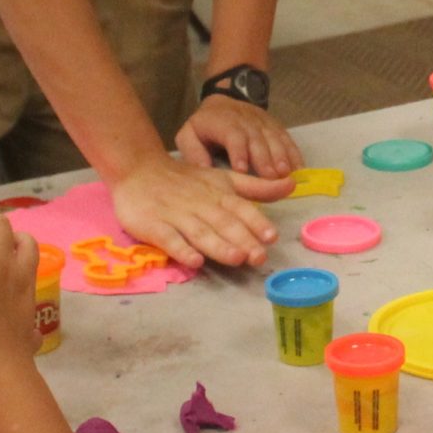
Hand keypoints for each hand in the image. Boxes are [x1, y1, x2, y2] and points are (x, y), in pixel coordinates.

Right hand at [112, 156, 291, 270]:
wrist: (139, 170)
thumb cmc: (187, 180)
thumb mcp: (224, 180)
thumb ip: (257, 187)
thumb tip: (293, 184)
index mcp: (219, 194)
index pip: (240, 209)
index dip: (256, 222)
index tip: (271, 236)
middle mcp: (201, 205)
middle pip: (223, 224)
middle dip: (243, 239)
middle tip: (259, 256)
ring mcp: (177, 216)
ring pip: (200, 232)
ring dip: (218, 246)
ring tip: (236, 258)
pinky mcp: (154, 226)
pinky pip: (169, 239)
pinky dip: (182, 250)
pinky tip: (194, 262)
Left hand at [176, 92, 302, 180]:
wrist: (226, 99)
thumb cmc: (206, 125)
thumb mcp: (189, 134)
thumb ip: (192, 152)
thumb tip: (202, 170)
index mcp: (222, 123)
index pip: (232, 136)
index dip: (238, 151)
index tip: (241, 169)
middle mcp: (245, 122)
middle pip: (257, 140)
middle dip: (264, 159)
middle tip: (270, 178)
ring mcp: (263, 124)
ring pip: (274, 139)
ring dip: (281, 157)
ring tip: (285, 174)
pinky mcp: (275, 127)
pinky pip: (286, 139)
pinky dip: (294, 154)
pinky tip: (299, 168)